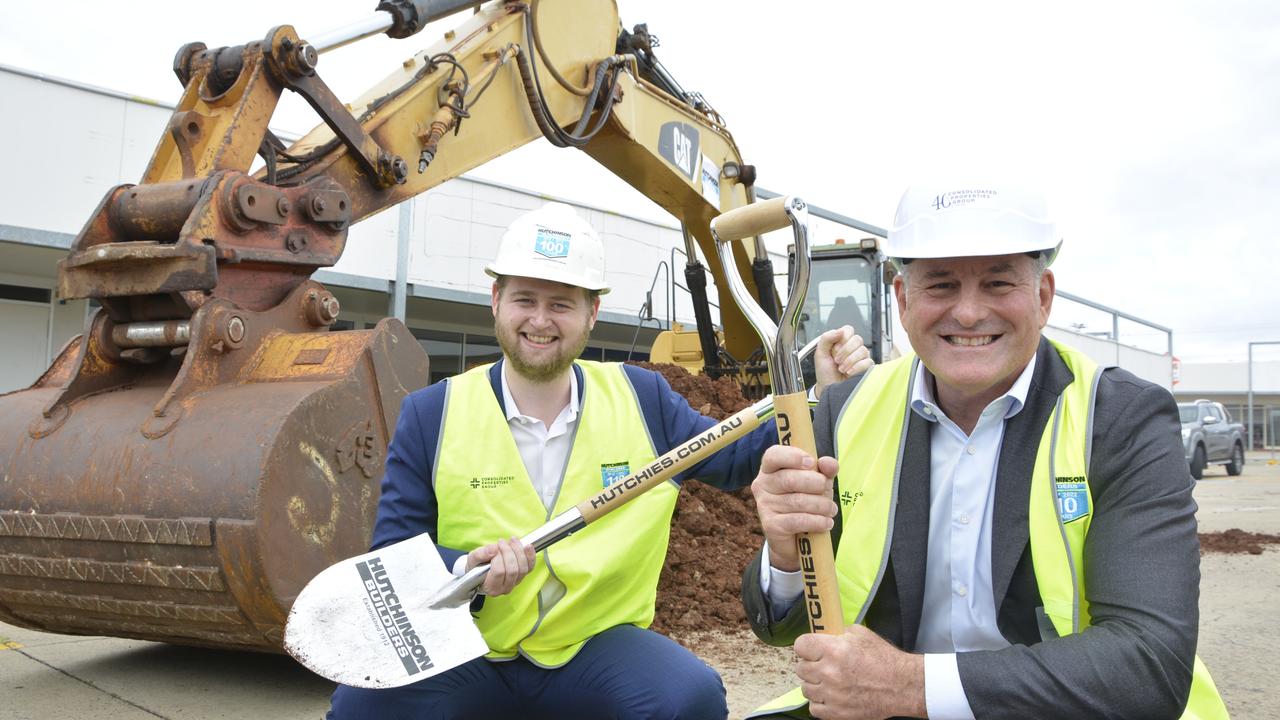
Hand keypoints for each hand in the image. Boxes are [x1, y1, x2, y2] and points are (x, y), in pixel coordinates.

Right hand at [465, 537, 535, 596]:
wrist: (482, 570)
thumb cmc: (476, 567)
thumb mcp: (472, 559)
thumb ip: (480, 554)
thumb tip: (493, 549)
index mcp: (490, 587)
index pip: (499, 572)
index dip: (498, 557)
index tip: (495, 548)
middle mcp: (504, 588)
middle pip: (513, 570)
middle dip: (508, 552)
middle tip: (502, 542)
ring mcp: (515, 582)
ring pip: (523, 568)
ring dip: (519, 552)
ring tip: (512, 541)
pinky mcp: (523, 576)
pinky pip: (530, 567)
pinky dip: (530, 556)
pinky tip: (528, 546)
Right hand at [751, 445, 837, 571]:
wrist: (794, 539)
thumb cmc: (806, 501)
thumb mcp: (817, 483)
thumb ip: (824, 470)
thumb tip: (829, 464)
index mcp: (770, 468)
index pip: (773, 455)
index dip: (792, 456)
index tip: (811, 462)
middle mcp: (762, 484)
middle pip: (790, 479)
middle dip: (816, 484)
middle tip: (828, 490)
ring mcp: (764, 505)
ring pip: (798, 501)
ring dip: (821, 505)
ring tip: (831, 509)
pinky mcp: (770, 525)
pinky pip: (798, 520)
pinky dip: (817, 521)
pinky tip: (826, 522)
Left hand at [796, 625, 925, 719]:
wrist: (901, 686)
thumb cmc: (884, 659)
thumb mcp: (861, 634)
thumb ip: (838, 633)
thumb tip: (824, 635)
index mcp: (833, 650)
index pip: (800, 645)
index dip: (806, 646)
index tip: (810, 649)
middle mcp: (828, 673)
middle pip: (800, 668)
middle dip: (811, 664)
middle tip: (823, 665)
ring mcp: (831, 695)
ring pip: (805, 689)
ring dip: (815, 684)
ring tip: (829, 681)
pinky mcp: (836, 713)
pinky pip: (814, 708)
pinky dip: (820, 702)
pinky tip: (831, 695)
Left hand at [814, 326, 872, 398]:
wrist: (828, 388)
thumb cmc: (825, 372)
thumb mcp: (820, 353)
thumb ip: (826, 338)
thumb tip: (840, 331)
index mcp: (841, 341)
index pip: (848, 330)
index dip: (842, 338)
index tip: (835, 349)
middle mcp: (853, 348)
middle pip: (857, 339)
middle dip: (845, 351)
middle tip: (836, 360)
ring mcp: (861, 357)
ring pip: (863, 350)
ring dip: (849, 360)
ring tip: (841, 368)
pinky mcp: (866, 367)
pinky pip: (867, 362)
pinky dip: (856, 367)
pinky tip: (849, 372)